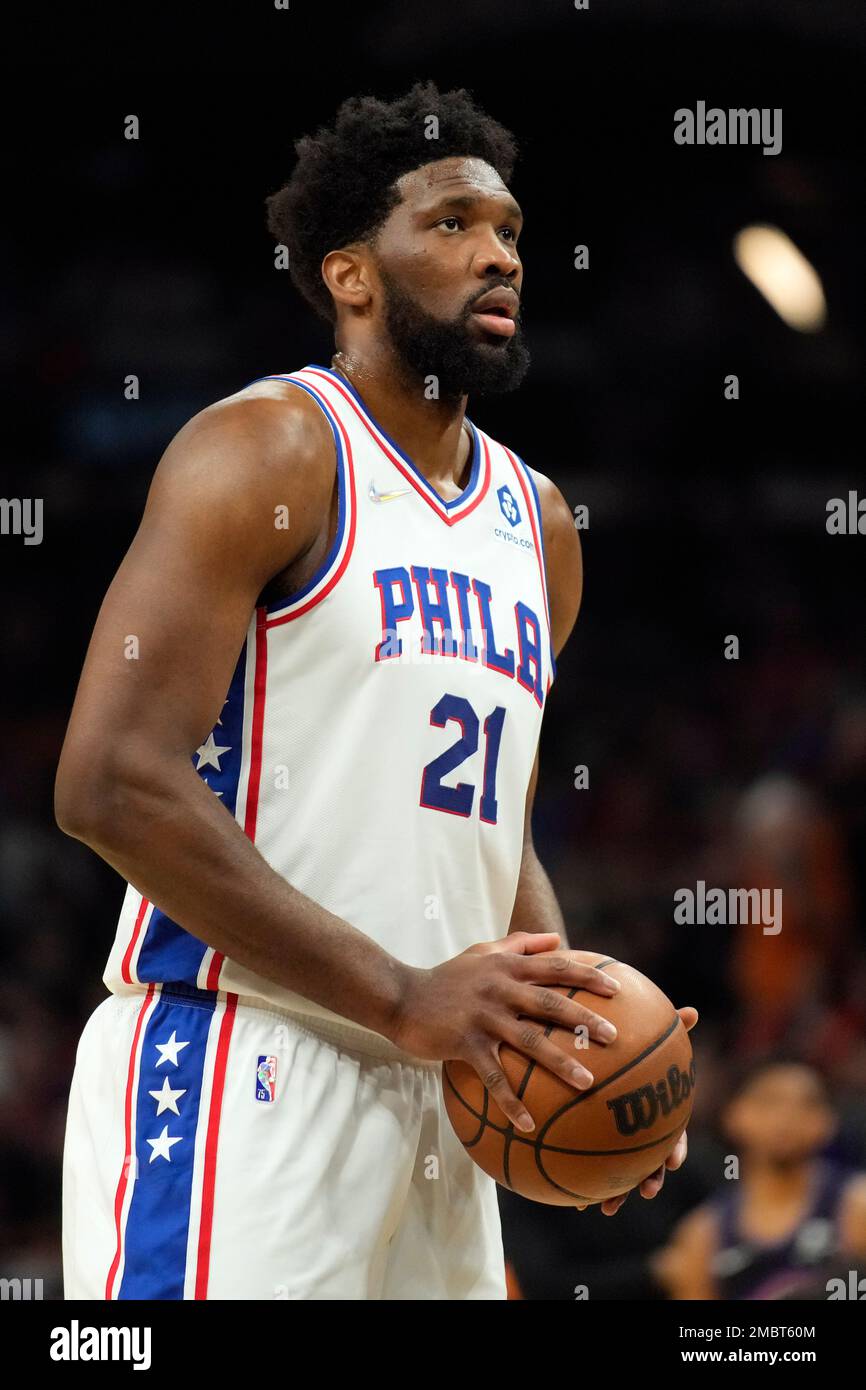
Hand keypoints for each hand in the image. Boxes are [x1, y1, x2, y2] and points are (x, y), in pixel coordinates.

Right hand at [390, 932, 622, 1132]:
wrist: (402, 996)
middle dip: (584, 1019)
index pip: (554, 967)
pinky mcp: (465, 1044)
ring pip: (529, 1042)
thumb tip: (557, 939)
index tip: (616, 988)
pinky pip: (494, 1077)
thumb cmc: (447, 976)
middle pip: (549, 1003)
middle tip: (614, 1037)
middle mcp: (499, 989)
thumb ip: (520, 944)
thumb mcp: (482, 951)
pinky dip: (511, 1102)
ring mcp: (483, 1017)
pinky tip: (528, 1124)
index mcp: (507, 968)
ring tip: (588, 1083)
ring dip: (560, 1063)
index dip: (586, 976)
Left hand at [575, 1006, 698, 1215]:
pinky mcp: (586, 1139)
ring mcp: (614, 1136)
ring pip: (617, 1169)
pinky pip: (584, 1162)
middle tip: (646, 1190)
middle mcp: (639, 1125)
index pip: (673, 1131)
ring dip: (614, 1190)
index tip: (674, 1160)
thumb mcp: (643, 1028)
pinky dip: (579, 1179)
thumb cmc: (624, 1034)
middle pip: (648, 1157)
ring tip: (604, 1207)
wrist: (591, 1043)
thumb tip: (693, 1010)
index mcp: (656, 1106)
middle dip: (649, 1176)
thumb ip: (665, 1025)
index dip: (676, 1147)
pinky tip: (570, 1195)